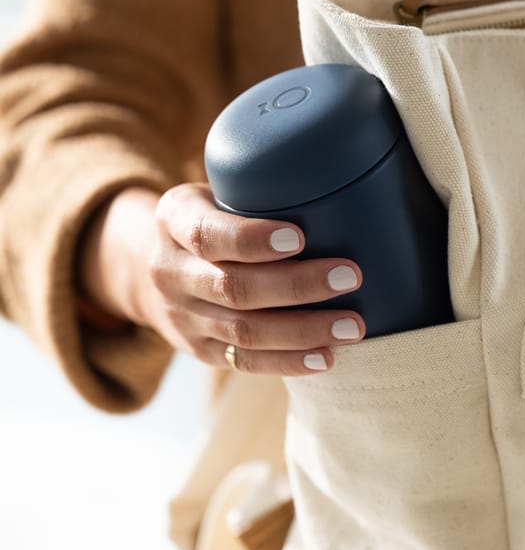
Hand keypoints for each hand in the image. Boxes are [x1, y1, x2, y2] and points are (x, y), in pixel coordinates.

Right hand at [79, 183, 364, 374]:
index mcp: (173, 219)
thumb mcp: (215, 190)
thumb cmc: (210, 216)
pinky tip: (325, 357)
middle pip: (232, 287)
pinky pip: (243, 362)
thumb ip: (259, 189)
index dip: (253, 239)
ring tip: (352, 326)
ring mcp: (182, 316)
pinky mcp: (199, 350)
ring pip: (242, 331)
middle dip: (296, 285)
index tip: (301, 237)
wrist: (148, 266)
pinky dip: (287, 363)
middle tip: (351, 276)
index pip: (207, 233)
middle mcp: (170, 271)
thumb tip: (346, 187)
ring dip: (302, 330)